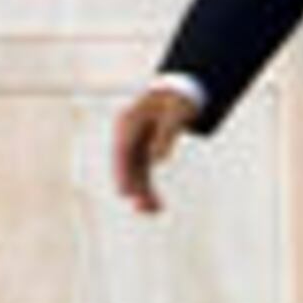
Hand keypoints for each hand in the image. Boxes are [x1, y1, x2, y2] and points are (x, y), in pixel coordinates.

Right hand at [112, 83, 201, 215]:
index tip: (125, 193)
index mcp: (128, 121)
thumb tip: (157, 160)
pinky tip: (156, 203)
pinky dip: (148, 187)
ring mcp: (134, 143)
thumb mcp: (175, 115)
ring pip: (134, 172)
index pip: (121, 151)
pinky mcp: (143, 150)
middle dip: (134, 188)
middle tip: (144, 210)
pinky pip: (142, 172)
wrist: (181, 91)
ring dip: (142, 192)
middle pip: (125, 165)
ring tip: (155, 212)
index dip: (121, 173)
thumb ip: (166, 136)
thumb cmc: (177, 101)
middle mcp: (127, 134)